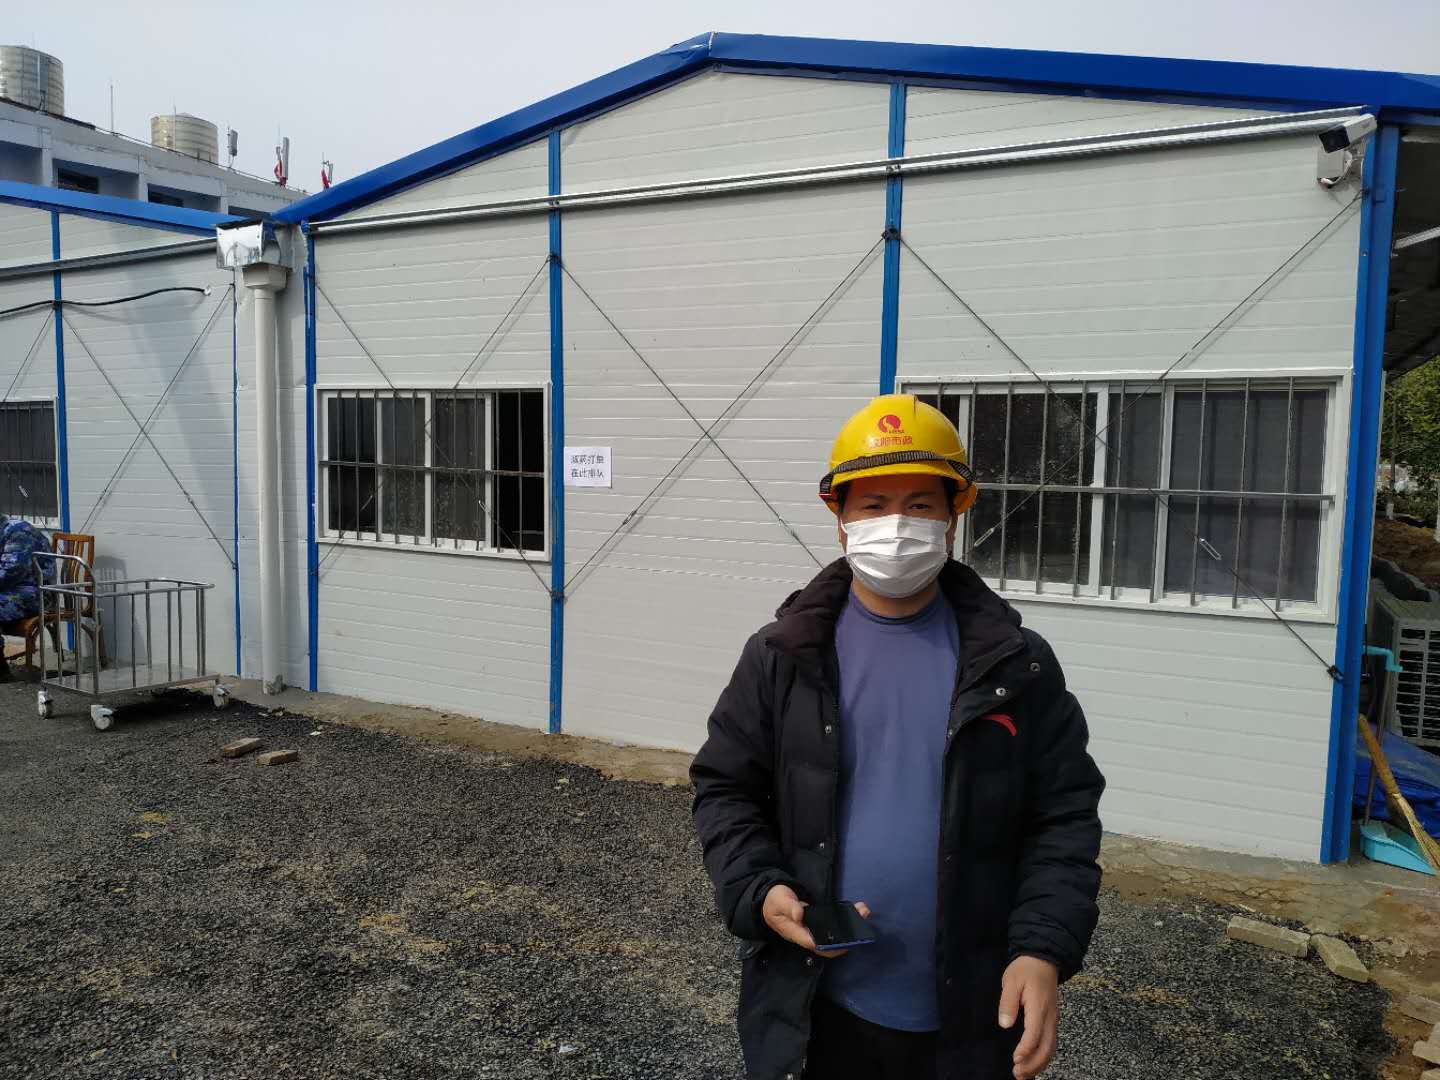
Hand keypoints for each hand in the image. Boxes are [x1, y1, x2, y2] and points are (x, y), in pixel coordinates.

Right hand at [761, 885, 870, 956]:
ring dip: (850, 926)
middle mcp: (807, 935)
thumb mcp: (779, 901)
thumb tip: (800, 915)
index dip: (832, 945)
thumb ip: (789, 907)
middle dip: (848, 935)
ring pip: (834, 935)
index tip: (847, 940)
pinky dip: (846, 919)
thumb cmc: (774, 901)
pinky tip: (856, 909)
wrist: (770, 898)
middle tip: (862, 916)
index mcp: (796, 933)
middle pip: (829, 943)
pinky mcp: (818, 923)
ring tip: (862, 910)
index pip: (816, 945)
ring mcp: (813, 930)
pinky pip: (834, 926)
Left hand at [999, 955, 1058, 1078]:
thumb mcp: (1011, 981)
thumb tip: (1005, 1024)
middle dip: (1034, 1064)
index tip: (1015, 1058)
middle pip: (1047, 1047)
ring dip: (1039, 1064)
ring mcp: (1053, 1019)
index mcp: (1039, 1007)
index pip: (1035, 1033)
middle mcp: (1050, 1017)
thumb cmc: (1026, 969)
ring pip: (1051, 1048)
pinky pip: (1050, 1043)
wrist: (1043, 959)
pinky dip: (1043, 1056)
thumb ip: (1008, 1002)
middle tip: (1017, 1073)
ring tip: (1024, 1074)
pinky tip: (1033, 1063)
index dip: (1026, 1049)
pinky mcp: (1051, 1020)